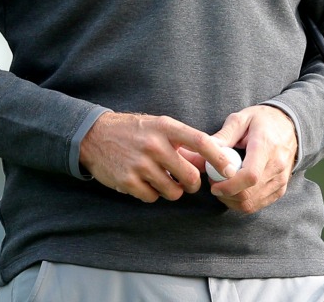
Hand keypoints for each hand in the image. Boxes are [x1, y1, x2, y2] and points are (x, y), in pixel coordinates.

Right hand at [78, 112, 232, 202]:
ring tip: (163, 179)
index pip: (200, 142)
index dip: (218, 158)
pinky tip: (144, 182)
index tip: (229, 170)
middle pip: (190, 175)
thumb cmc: (132, 131)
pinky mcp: (128, 181)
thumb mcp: (157, 126)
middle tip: (188, 182)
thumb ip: (180, 141)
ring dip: (172, 190)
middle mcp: (154, 145)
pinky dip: (152, 194)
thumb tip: (209, 158)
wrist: (93, 136)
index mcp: (165, 127)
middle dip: (193, 183)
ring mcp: (140, 164)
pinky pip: (152, 198)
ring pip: (173, 191)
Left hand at [205, 105, 297, 213]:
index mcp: (266, 147)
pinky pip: (257, 205)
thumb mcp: (241, 118)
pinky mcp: (280, 189)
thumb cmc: (263, 120)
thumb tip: (204, 149)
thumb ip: (223, 135)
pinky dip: (241, 202)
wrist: (290, 126)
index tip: (214, 184)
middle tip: (213, 182)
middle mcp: (277, 166)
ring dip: (231, 200)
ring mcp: (281, 180)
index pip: (250, 176)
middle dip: (225, 194)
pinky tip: (234, 190)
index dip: (229, 185)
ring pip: (251, 203)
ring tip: (222, 185)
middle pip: (248, 194)